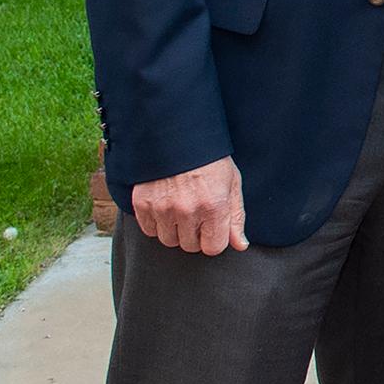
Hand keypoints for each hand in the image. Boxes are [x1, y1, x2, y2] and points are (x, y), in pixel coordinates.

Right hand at [131, 156, 246, 254]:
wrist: (177, 135)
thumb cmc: (209, 158)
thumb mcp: (231, 183)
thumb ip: (236, 216)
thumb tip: (240, 244)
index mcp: (213, 205)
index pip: (213, 248)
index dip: (214, 239)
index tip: (212, 228)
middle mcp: (187, 210)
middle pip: (190, 246)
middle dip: (195, 234)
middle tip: (197, 212)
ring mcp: (162, 208)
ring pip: (169, 240)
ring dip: (175, 229)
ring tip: (181, 207)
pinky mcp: (142, 204)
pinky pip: (149, 230)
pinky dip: (157, 223)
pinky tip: (165, 205)